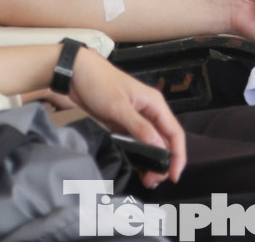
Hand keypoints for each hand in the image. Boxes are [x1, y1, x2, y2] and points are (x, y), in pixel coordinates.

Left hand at [68, 49, 185, 187]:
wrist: (76, 73)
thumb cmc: (98, 84)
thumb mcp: (118, 107)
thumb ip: (139, 127)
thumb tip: (159, 147)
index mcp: (155, 104)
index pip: (175, 132)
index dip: (178, 155)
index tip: (173, 177)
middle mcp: (151, 111)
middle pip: (166, 141)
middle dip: (164, 163)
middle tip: (152, 182)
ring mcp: (138, 118)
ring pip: (154, 143)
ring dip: (153, 162)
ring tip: (147, 180)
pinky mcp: (125, 123)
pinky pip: (140, 142)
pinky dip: (141, 156)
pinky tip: (138, 167)